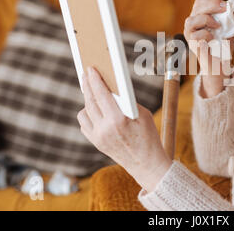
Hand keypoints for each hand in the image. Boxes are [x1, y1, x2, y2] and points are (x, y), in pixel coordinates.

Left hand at [77, 67, 171, 192]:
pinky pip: (84, 124)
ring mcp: (98, 138)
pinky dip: (88, 115)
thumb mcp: (143, 114)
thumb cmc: (149, 136)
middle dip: (88, 86)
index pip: (101, 94)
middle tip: (86, 74)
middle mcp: (105, 129)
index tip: (90, 69)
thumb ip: (127, 101)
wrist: (147, 164)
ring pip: (84, 112)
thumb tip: (112, 87)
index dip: (95, 79)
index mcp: (118, 120)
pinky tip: (95, 110)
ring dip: (88, 101)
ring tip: (93, 92)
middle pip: (90, 102)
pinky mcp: (96, 143)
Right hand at [184, 0, 233, 97]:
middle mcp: (192, 25)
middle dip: (211, 6)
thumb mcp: (228, 29)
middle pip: (196, 7)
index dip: (212, 1)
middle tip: (224, 10)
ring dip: (206, 20)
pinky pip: (196, 36)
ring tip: (217, 26)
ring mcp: (190, 35)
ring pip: (191, 21)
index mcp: (200, 18)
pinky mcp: (193, 46)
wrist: (220, 66)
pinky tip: (213, 39)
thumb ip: (228, 19)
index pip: (200, 2)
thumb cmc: (224, 46)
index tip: (225, 5)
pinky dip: (206, 35)